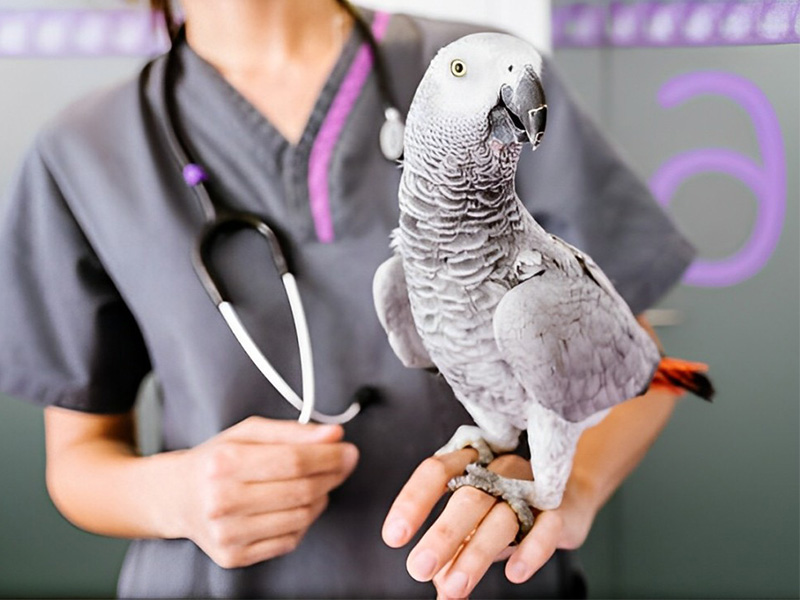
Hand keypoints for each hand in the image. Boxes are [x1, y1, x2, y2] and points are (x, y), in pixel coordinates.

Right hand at [173, 416, 358, 568]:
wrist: (177, 496)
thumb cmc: (217, 460)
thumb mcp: (249, 432)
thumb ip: (293, 432)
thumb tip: (333, 435)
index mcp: (224, 462)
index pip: (293, 460)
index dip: (329, 456)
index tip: (347, 451)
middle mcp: (221, 501)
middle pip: (300, 490)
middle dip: (332, 475)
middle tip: (342, 464)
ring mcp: (227, 533)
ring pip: (300, 517)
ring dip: (321, 498)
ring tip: (318, 483)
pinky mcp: (234, 557)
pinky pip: (289, 540)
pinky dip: (304, 521)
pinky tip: (297, 505)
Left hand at [382, 450, 596, 597]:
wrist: (569, 496)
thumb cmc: (507, 508)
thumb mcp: (474, 526)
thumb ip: (454, 551)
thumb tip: (436, 582)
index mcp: (471, 464)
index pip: (437, 472)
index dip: (414, 501)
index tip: (393, 536)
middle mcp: (499, 470)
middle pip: (468, 496)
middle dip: (442, 535)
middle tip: (418, 568)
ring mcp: (532, 487)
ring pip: (502, 516)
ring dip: (476, 554)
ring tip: (455, 586)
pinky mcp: (561, 509)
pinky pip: (547, 528)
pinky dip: (530, 551)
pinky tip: (513, 573)